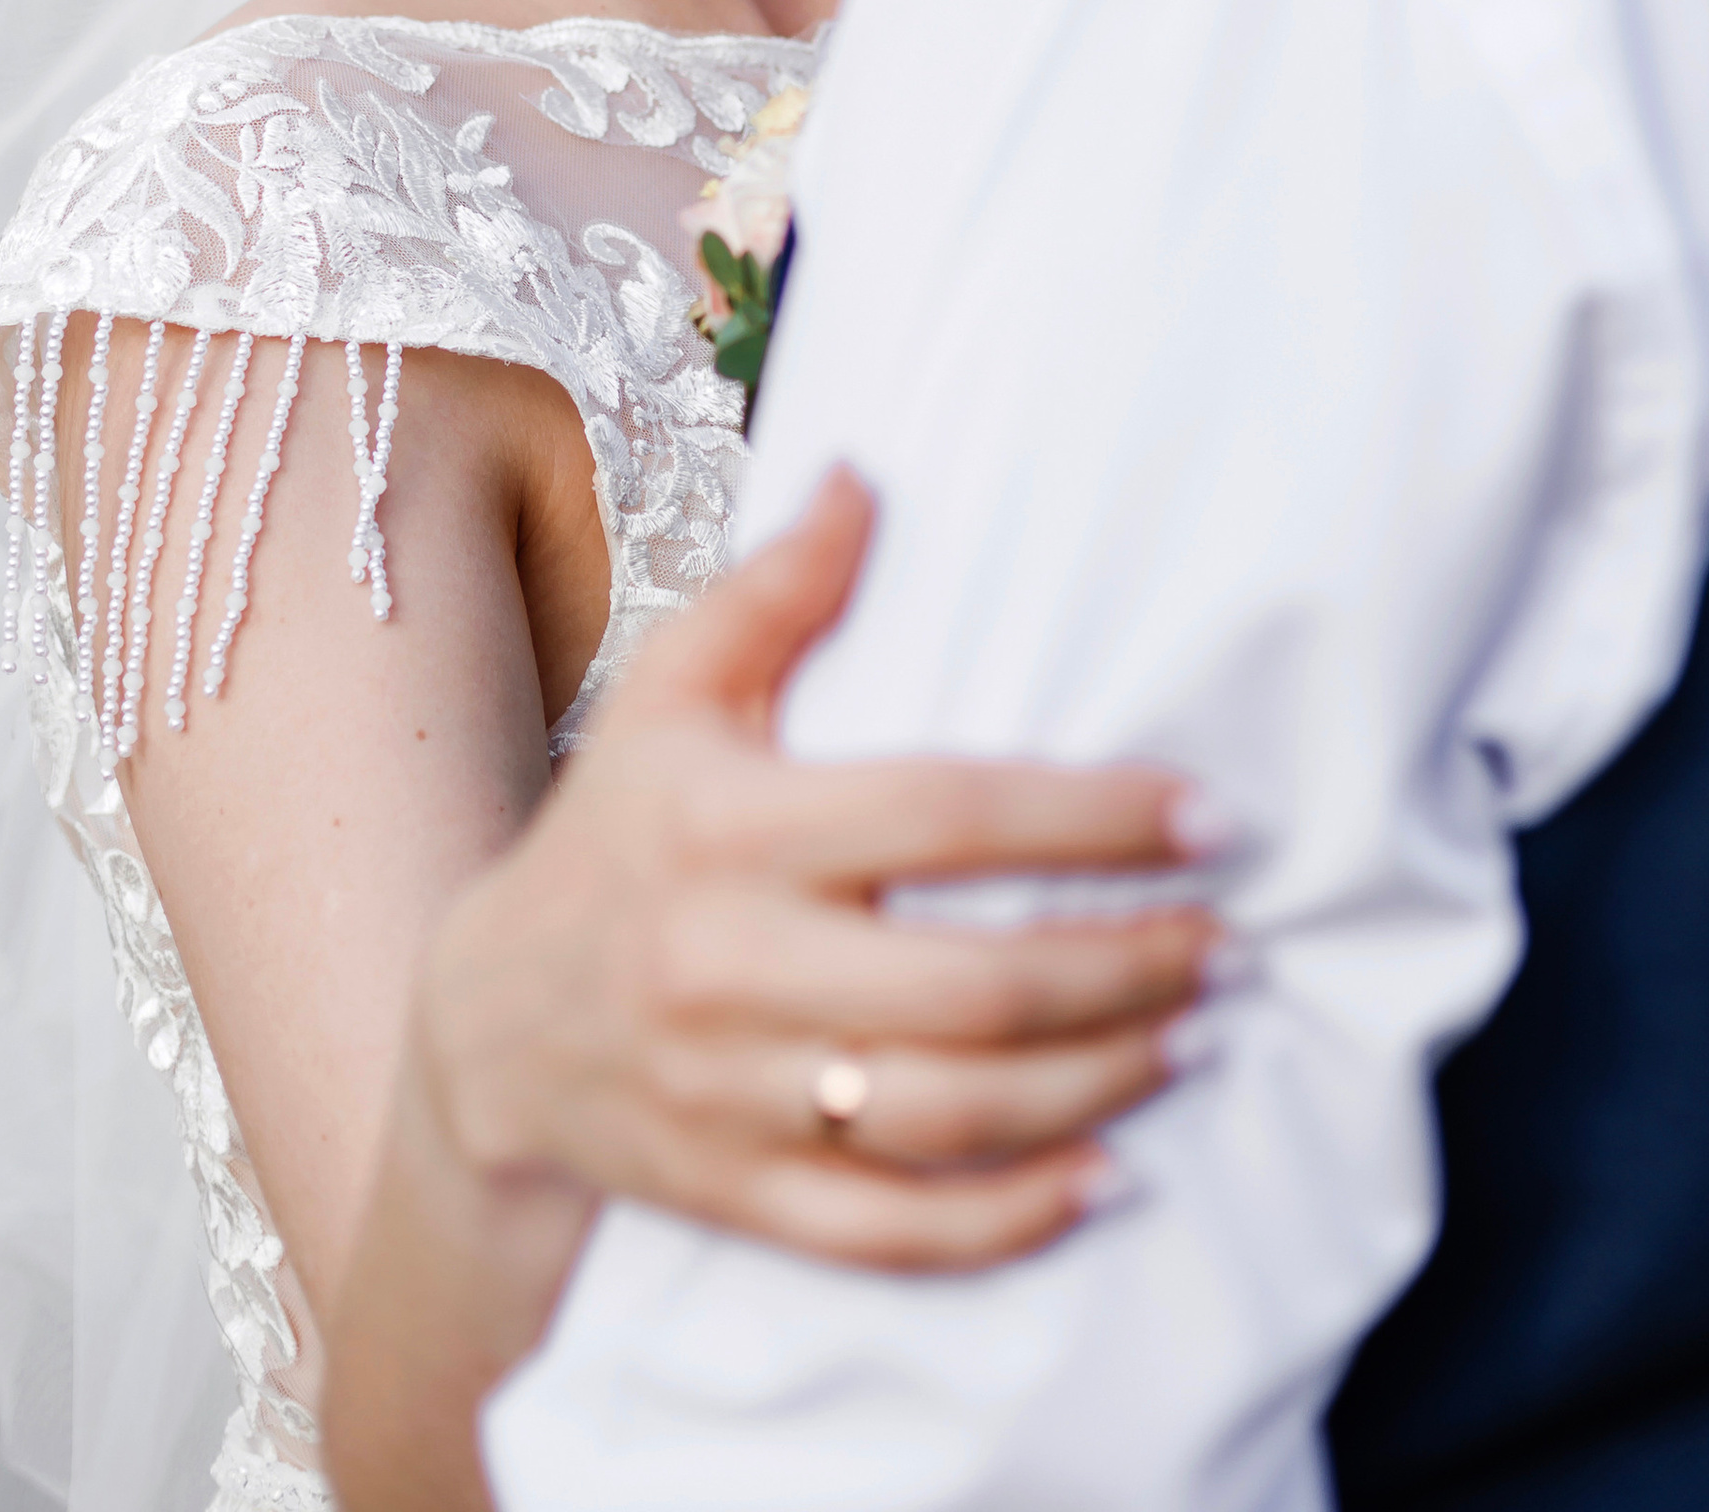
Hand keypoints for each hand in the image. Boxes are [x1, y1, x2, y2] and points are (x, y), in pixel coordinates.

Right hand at [412, 470, 1219, 1273]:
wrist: (479, 1034)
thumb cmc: (612, 834)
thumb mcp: (668, 693)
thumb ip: (774, 589)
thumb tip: (867, 477)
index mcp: (733, 830)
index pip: (944, 818)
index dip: (1089, 818)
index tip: (1205, 814)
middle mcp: (733, 969)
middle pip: (971, 988)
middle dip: (1125, 967)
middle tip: (1229, 943)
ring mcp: (735, 1099)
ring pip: (949, 1115)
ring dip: (1096, 1083)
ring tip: (1192, 1037)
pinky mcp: (739, 1199)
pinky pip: (892, 1231)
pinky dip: (1008, 1217)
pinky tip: (1106, 1177)